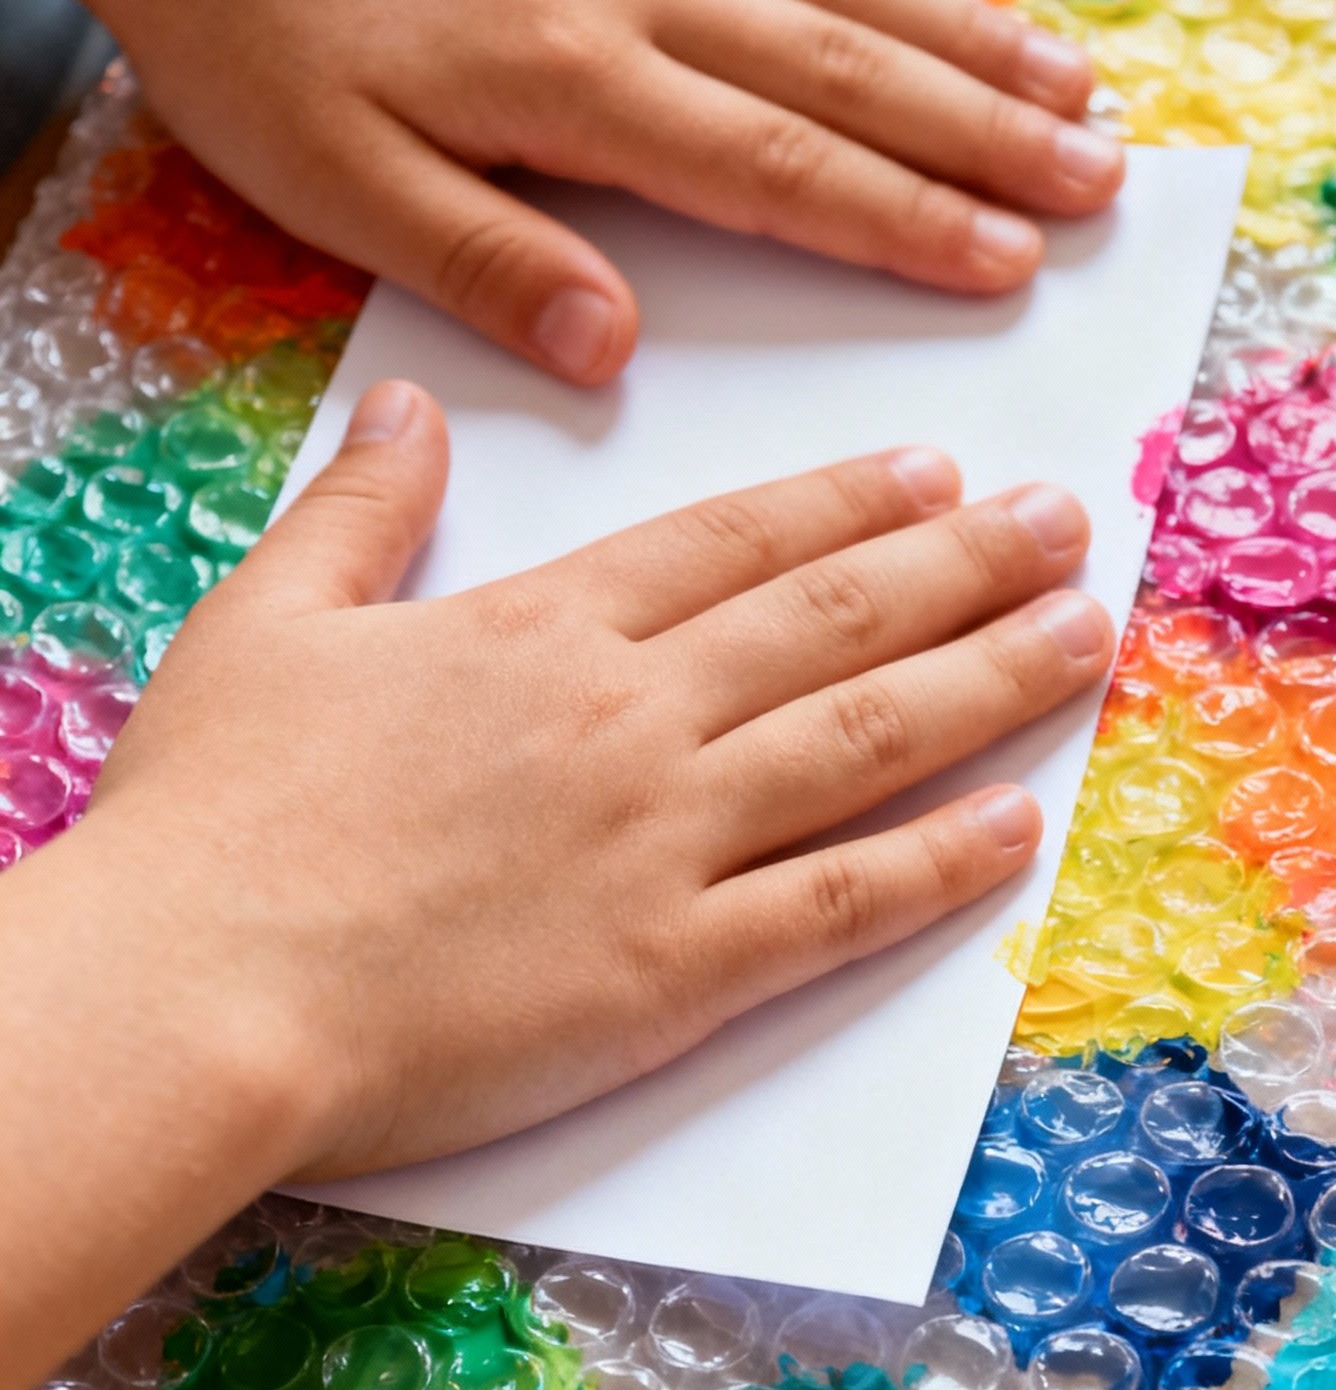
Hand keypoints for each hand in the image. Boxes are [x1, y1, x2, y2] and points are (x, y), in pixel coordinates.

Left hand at [2, 0, 1121, 384]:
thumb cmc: (249, 33)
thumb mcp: (332, 185)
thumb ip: (479, 262)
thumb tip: (613, 346)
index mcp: (571, 83)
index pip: (778, 168)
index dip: (904, 222)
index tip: (1010, 265)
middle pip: (845, 69)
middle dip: (983, 133)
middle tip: (1102, 184)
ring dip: (962, 34)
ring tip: (1070, 84)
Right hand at [90, 381, 1112, 1180]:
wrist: (198, 991)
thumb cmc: (212, 817)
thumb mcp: (263, 620)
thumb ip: (359, 506)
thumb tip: (411, 399)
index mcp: (538, 630)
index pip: (731, 544)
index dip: (847, 502)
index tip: (938, 471)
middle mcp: (630, 718)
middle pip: (833, 621)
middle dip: (965, 566)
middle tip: (1068, 525)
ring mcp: (663, 844)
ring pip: (866, 741)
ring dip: (988, 681)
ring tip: (1083, 635)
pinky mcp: (670, 973)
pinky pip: (835, 907)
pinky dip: (935, 865)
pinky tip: (1013, 825)